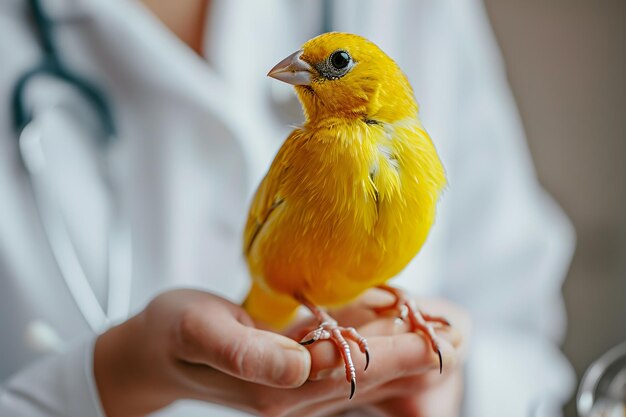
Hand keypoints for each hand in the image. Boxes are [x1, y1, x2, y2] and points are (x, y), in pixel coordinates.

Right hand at [94, 289, 467, 416]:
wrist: (158, 349)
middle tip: (458, 336)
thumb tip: (297, 367)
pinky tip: (399, 338)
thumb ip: (244, 351)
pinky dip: (375, 353)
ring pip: (360, 375)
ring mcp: (294, 391)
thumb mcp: (197, 330)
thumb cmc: (174, 332)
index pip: (346, 367)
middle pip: (363, 375)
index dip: (393, 351)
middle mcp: (290, 395)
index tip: (436, 337)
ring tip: (443, 338)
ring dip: (402, 357)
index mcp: (271, 386)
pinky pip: (343, 368)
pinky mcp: (293, 380)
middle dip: (412, 356)